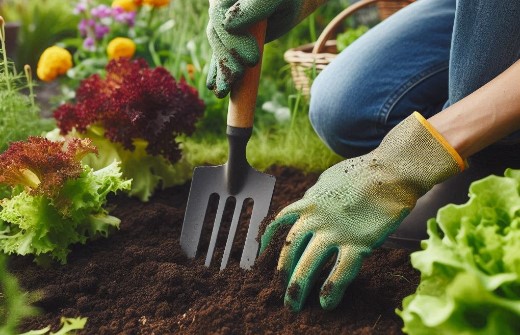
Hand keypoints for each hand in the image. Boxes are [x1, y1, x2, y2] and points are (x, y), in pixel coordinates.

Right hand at [206, 0, 326, 97]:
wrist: (292, 2)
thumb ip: (253, 7)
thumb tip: (228, 25)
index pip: (219, 16)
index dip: (231, 40)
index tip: (252, 60)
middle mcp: (219, 6)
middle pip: (216, 34)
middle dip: (226, 58)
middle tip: (240, 76)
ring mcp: (222, 23)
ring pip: (217, 47)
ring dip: (221, 69)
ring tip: (224, 91)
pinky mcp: (229, 39)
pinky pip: (220, 55)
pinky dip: (218, 71)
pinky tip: (214, 87)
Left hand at [260, 112, 464, 310]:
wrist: (391, 171)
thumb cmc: (362, 172)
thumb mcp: (328, 179)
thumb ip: (316, 195)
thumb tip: (308, 202)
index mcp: (308, 202)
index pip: (280, 224)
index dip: (269, 242)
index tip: (264, 255)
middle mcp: (316, 218)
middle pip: (289, 248)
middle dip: (281, 271)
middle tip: (278, 288)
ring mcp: (335, 232)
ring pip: (309, 263)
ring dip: (297, 286)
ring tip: (293, 303)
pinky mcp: (359, 243)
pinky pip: (341, 271)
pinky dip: (331, 289)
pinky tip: (326, 302)